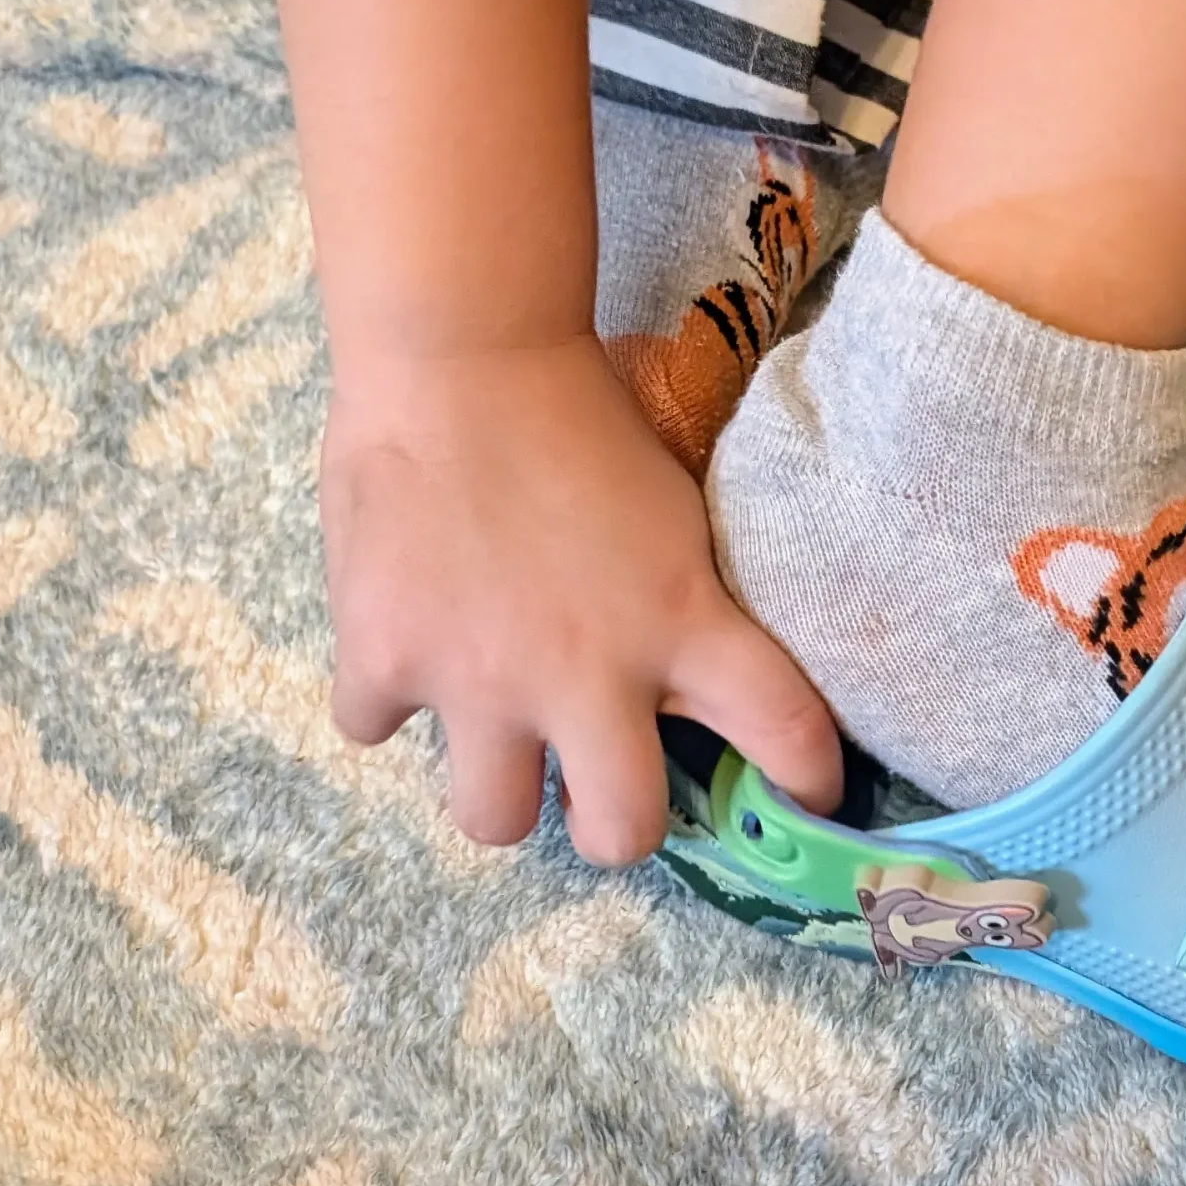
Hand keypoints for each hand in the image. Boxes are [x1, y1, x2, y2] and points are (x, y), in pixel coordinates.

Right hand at [322, 337, 842, 862]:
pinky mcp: (383, 661)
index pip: (785, 731)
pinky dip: (385, 692)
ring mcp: (479, 680)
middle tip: (599, 781)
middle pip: (622, 835)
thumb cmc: (579, 410)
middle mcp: (588, 673)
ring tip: (493, 719)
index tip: (810, 799)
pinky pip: (375, 729)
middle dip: (614, 822)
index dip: (808, 781)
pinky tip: (403, 637)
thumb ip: (681, 602)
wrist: (463, 349)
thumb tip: (690, 676)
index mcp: (682, 621)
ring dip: (497, 777)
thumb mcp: (671, 510)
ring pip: (494, 821)